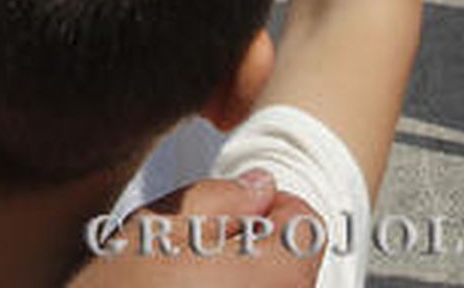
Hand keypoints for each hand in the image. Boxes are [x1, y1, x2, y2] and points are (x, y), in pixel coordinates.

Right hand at [70, 171, 322, 284]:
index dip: (269, 204)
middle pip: (290, 266)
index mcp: (270, 279)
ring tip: (175, 281)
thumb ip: (220, 198)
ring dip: (233, 277)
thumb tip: (258, 185)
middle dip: (250, 243)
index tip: (235, 206)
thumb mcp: (156, 228)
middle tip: (190, 246)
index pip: (307, 225)